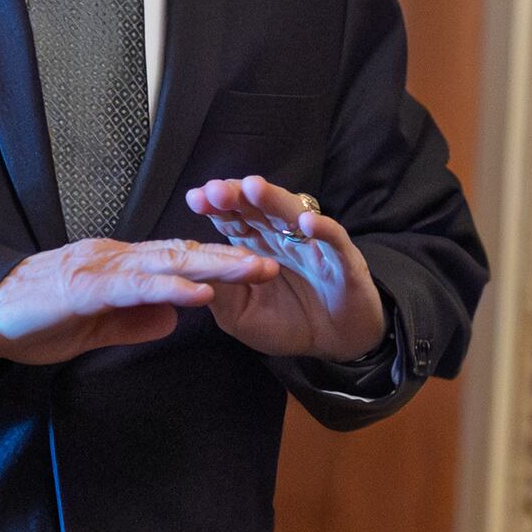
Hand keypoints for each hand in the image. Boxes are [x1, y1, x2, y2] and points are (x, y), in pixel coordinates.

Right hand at [0, 237, 276, 363]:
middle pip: (182, 254)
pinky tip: (200, 293)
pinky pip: (135, 287)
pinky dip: (171, 288)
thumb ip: (132, 321)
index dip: (217, 265)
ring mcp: (99, 269)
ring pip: (167, 263)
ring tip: (254, 271)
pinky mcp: (84, 289)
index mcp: (116, 267)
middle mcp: (113, 258)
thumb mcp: (91, 328)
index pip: (175, 261)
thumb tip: (173, 320)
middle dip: (231, 259)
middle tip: (275, 260)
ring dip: (214, 268)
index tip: (256, 270)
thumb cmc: (29, 323)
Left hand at [184, 176, 385, 361]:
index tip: (195, 198)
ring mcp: (313, 245)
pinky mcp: (343, 260)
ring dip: (273, 200)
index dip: (215, 207)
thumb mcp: (240, 315)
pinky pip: (334, 239)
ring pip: (292, 214)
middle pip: (258, 208)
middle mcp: (282, 237)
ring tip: (253, 188)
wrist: (335, 344)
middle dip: (237, 196)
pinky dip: (323, 229)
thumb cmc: (287, 324)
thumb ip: (218, 293)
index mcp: (256, 246)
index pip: (233, 219)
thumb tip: (188, 268)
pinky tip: (306, 223)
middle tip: (216, 190)